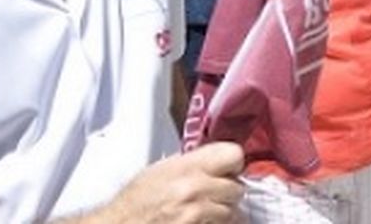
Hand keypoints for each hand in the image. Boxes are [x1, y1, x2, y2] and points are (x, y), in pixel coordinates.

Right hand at [99, 142, 244, 223]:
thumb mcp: (159, 171)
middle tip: (211, 196)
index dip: (232, 164)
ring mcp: (196, 213)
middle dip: (227, 192)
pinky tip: (200, 221)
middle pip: (237, 187)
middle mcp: (194, 188)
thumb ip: (192, 163)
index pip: (233, 154)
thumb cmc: (133, 203)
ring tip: (201, 212)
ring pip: (233, 211)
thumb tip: (216, 161)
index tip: (228, 170)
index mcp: (186, 167)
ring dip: (222, 213)